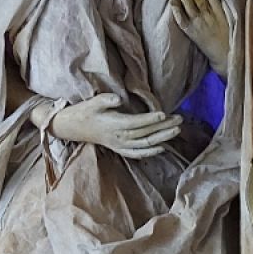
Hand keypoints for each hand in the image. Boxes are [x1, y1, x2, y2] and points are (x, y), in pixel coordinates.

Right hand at [47, 93, 181, 157]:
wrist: (73, 128)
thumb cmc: (84, 112)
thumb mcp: (92, 102)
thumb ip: (105, 100)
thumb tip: (118, 99)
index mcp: (114, 124)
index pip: (137, 122)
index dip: (151, 120)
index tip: (165, 114)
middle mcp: (119, 137)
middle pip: (146, 133)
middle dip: (164, 127)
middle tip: (179, 119)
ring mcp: (120, 145)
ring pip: (145, 144)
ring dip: (162, 138)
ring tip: (177, 130)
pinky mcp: (120, 149)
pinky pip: (137, 153)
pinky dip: (150, 152)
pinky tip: (162, 148)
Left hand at [172, 0, 230, 77]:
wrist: (226, 58)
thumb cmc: (231, 38)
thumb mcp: (233, 19)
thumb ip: (226, 5)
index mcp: (220, 11)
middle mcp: (208, 16)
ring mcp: (199, 24)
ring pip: (188, 3)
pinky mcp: (191, 33)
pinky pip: (181, 19)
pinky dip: (176, 9)